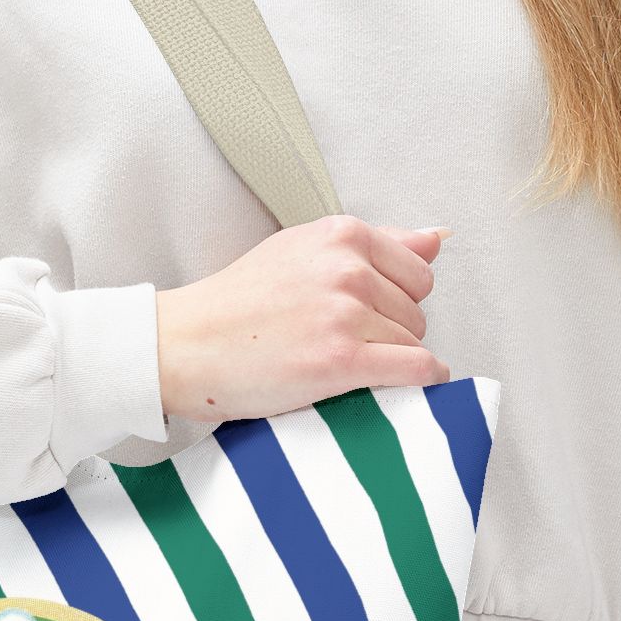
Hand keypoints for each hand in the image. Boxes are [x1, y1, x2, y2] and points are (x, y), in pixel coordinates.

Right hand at [155, 219, 448, 423]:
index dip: (397, 300)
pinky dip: (421, 380)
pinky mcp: (340, 359)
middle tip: (348, 345)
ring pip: (412, 342)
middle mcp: (347, 267)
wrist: (183, 346)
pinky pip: (413, 368)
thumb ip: (374, 245)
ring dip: (392, 360)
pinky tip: (411, 386)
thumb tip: (436, 238)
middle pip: (416, 310)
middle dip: (393, 331)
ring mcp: (345, 313)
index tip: (369, 318)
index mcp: (340, 235)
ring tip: (348, 367)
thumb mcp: (301, 252)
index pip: (416, 270)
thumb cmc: (234, 305)